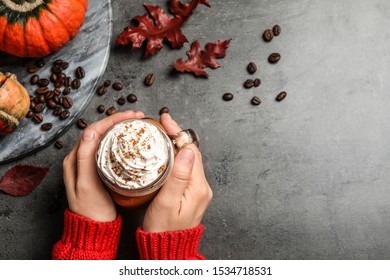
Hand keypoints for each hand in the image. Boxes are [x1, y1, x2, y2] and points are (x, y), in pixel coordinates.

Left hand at [63, 110, 144, 221]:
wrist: (94, 228)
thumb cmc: (92, 210)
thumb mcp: (87, 185)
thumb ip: (86, 157)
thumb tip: (90, 130)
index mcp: (75, 158)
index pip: (93, 130)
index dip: (112, 119)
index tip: (130, 116)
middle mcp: (80, 157)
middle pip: (99, 131)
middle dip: (118, 120)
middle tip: (137, 116)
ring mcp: (89, 163)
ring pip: (104, 138)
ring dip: (119, 128)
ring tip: (135, 123)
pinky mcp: (98, 169)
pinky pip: (108, 148)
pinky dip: (119, 140)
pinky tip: (129, 139)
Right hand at [142, 113, 212, 231]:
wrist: (168, 248)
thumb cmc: (163, 229)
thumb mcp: (166, 203)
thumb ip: (178, 176)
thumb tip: (187, 150)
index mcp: (198, 187)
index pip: (190, 150)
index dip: (178, 133)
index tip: (166, 120)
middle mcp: (202, 186)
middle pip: (192, 152)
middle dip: (178, 135)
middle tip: (162, 122)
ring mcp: (199, 190)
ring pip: (189, 159)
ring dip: (178, 144)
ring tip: (164, 132)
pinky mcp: (193, 193)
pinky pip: (187, 168)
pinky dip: (178, 156)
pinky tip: (168, 152)